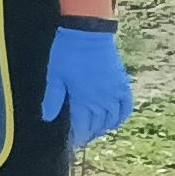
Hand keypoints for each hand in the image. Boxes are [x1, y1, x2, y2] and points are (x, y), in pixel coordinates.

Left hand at [41, 23, 134, 143]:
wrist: (88, 32)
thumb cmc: (68, 52)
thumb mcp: (54, 75)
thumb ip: (52, 98)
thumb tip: (47, 118)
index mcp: (83, 99)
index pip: (81, 127)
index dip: (76, 137)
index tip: (71, 143)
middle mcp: (101, 99)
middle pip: (96, 126)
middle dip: (88, 135)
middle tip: (80, 139)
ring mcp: (114, 92)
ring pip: (111, 119)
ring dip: (103, 129)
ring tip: (94, 133)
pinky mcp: (122, 83)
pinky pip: (126, 106)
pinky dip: (121, 117)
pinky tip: (114, 122)